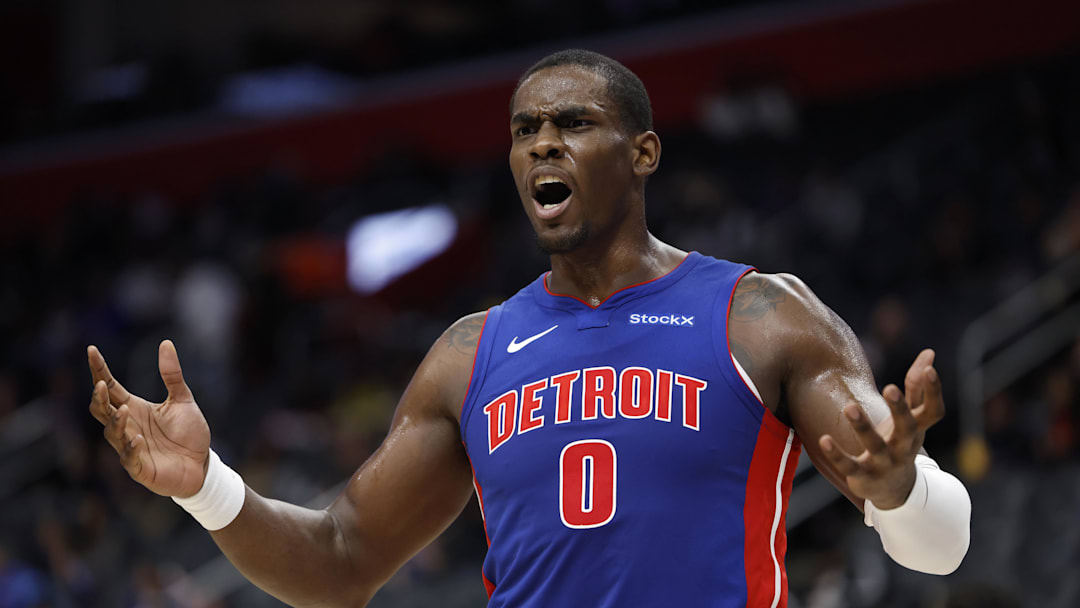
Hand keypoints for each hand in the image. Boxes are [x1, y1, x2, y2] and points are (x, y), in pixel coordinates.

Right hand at [87, 340, 210, 497]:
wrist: (202, 463)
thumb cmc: (189, 433)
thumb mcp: (183, 399)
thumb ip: (172, 374)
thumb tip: (165, 343)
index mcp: (135, 408)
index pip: (111, 388)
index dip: (99, 370)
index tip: (92, 350)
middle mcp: (128, 426)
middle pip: (102, 410)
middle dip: (99, 398)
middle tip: (101, 384)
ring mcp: (130, 448)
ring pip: (112, 433)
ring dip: (116, 421)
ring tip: (124, 409)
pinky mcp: (140, 468)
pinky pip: (129, 459)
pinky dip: (130, 449)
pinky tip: (136, 438)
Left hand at [819, 349, 944, 509]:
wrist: (895, 491)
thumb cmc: (901, 442)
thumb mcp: (911, 418)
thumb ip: (916, 387)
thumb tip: (929, 352)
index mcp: (917, 430)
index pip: (933, 411)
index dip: (934, 391)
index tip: (930, 369)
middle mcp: (903, 447)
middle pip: (907, 428)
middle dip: (899, 409)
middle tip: (890, 387)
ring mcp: (884, 463)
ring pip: (875, 446)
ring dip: (863, 426)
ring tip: (849, 406)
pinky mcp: (863, 476)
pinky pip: (849, 466)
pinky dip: (837, 454)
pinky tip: (823, 439)